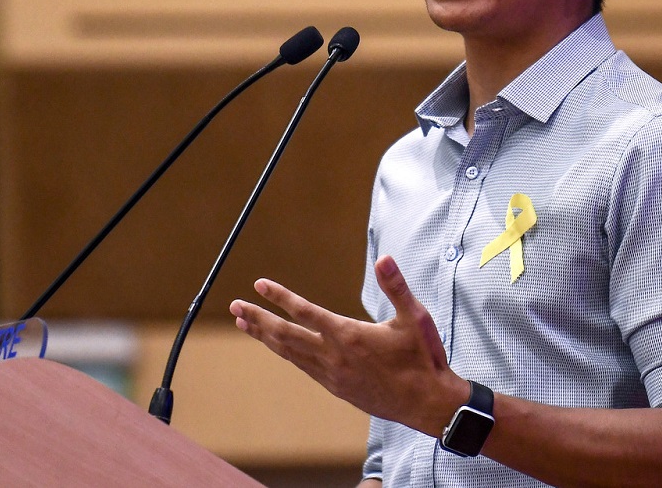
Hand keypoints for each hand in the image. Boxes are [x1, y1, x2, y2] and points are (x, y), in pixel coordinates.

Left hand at [230, 255, 466, 434]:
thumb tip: (384, 258)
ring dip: (265, 337)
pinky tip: (278, 346)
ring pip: (290, 353)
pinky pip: (302, 366)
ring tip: (244, 324)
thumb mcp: (415, 317)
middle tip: (234, 307)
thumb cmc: (424, 357)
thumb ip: (396, 286)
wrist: (427, 403)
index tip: (259, 285)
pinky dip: (285, 353)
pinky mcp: (337, 387)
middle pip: (286, 335)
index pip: (306, 312)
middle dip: (258, 319)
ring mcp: (333, 375)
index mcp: (350, 335)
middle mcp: (334, 356)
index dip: (280, 297)